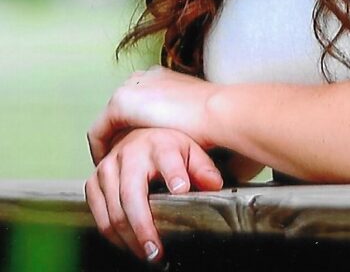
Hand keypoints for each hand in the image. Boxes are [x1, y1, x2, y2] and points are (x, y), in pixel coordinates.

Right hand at [84, 127, 222, 263]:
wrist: (138, 136)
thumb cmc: (166, 146)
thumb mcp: (190, 150)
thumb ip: (202, 168)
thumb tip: (214, 184)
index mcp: (158, 145)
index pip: (167, 159)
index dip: (174, 174)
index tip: (181, 189)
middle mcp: (129, 155)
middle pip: (132, 196)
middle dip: (143, 227)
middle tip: (155, 251)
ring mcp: (108, 168)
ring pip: (113, 211)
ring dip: (128, 238)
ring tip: (145, 254)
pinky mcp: (93, 182)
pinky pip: (98, 216)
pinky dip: (112, 234)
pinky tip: (127, 243)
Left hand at [88, 66, 217, 164]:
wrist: (217, 112)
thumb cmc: (215, 118)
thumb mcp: (196, 113)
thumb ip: (184, 117)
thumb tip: (186, 133)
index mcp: (162, 76)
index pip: (140, 97)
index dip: (136, 121)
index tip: (138, 141)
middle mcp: (144, 76)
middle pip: (122, 105)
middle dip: (121, 130)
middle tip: (123, 154)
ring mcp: (131, 87)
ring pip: (109, 119)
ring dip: (110, 140)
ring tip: (113, 161)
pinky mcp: (121, 103)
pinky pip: (99, 131)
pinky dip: (100, 148)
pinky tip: (107, 164)